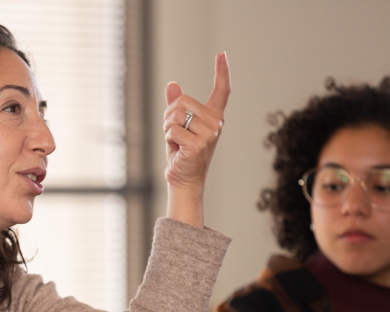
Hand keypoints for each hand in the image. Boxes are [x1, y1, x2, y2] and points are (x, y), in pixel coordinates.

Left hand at [163, 52, 230, 226]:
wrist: (183, 178)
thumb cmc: (182, 153)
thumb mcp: (178, 126)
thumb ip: (176, 105)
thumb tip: (172, 84)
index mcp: (214, 117)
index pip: (222, 91)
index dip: (222, 71)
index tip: (221, 54)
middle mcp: (216, 123)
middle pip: (182, 102)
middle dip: (169, 116)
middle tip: (175, 134)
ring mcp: (210, 134)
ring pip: (175, 116)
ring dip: (167, 129)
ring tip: (177, 142)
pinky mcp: (199, 144)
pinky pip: (173, 131)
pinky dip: (168, 140)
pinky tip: (177, 150)